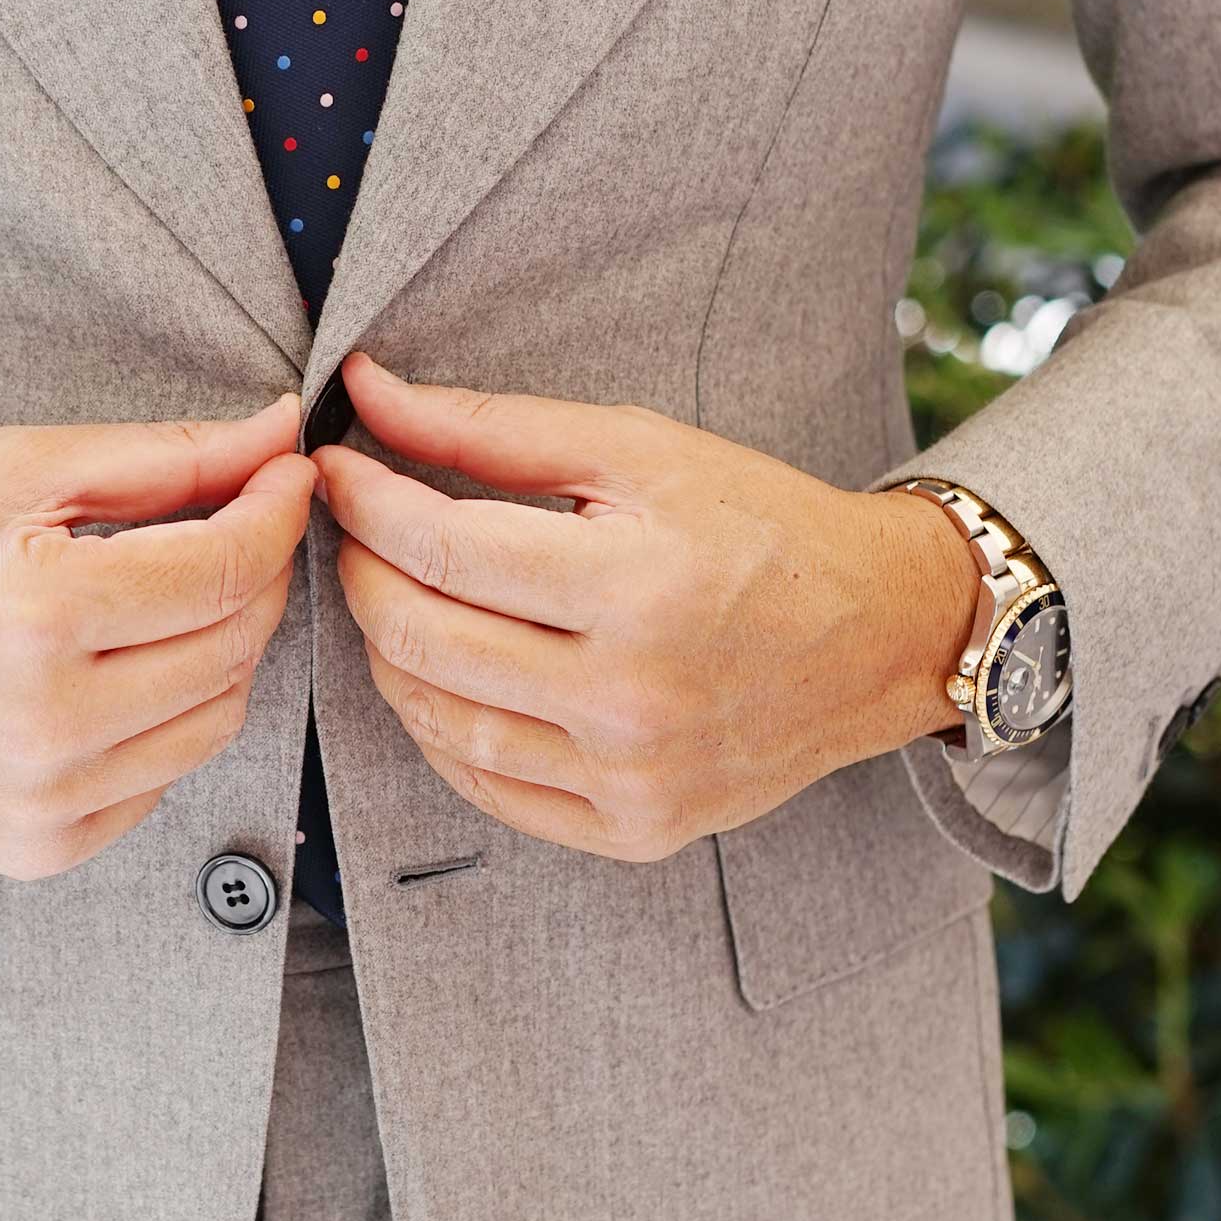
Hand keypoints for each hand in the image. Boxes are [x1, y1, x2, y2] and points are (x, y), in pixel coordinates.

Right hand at [0, 395, 315, 877]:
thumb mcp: (8, 472)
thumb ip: (157, 457)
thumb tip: (274, 435)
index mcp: (38, 614)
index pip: (227, 567)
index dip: (277, 510)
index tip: (284, 475)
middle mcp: (47, 723)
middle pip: (236, 644)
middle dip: (255, 573)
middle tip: (231, 525)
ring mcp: (45, 801)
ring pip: (216, 719)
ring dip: (220, 649)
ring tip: (168, 599)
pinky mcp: (38, 850)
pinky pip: (161, 781)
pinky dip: (164, 720)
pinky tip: (115, 675)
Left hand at [313, 351, 978, 861]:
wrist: (882, 635)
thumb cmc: (760, 525)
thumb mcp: (639, 450)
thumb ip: (493, 427)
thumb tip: (366, 390)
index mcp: (638, 585)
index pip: (441, 550)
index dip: (365, 503)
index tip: (338, 469)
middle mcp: (632, 696)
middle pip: (424, 640)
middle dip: (363, 575)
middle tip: (356, 531)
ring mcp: (633, 777)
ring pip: (440, 723)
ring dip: (390, 652)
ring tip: (397, 595)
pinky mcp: (636, 830)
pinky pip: (488, 789)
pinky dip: (440, 729)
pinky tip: (444, 674)